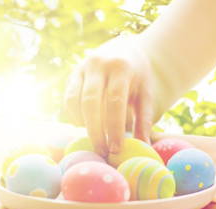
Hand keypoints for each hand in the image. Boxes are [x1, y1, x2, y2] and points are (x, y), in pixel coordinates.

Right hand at [63, 36, 154, 155]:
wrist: (126, 49)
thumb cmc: (139, 77)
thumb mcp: (146, 94)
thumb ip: (144, 120)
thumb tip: (143, 147)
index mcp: (121, 68)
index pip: (115, 101)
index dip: (113, 127)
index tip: (116, 148)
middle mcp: (98, 65)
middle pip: (91, 102)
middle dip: (95, 130)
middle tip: (102, 151)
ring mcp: (82, 67)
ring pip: (75, 100)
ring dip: (83, 124)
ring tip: (95, 142)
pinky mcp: (73, 73)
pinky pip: (69, 99)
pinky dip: (75, 116)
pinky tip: (86, 128)